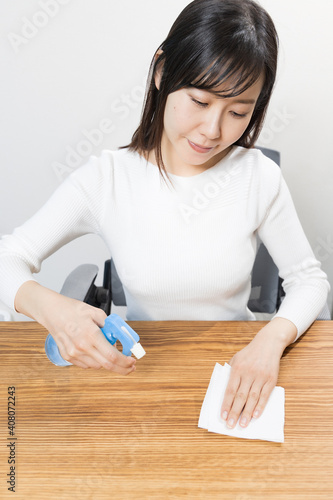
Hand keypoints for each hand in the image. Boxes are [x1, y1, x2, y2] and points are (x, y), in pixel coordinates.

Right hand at [15, 281, 135, 373]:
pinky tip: (96, 352)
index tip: (132, 361)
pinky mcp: (67, 357)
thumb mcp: (95, 312)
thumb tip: (120, 337)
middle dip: (122, 368)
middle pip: (107, 365)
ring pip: (97, 366)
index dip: (125, 362)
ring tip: (110, 353)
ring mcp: (73, 354)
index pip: (112, 356)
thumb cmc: (72, 309)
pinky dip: (95, 361)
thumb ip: (109, 325)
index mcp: (91, 335)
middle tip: (130, 366)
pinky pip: (86, 364)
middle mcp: (81, 347)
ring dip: (107, 363)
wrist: (51, 311)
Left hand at [220, 318, 296, 428]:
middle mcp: (248, 373)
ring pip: (253, 398)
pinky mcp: (271, 379)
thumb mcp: (236, 358)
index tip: (222, 416)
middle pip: (240, 396)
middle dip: (235, 412)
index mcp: (237, 368)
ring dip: (247, 413)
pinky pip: (265, 395)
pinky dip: (260, 406)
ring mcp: (260, 377)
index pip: (230, 390)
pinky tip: (256, 415)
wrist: (268, 343)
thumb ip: (230, 373)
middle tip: (230, 425)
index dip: (226, 404)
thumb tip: (225, 391)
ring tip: (243, 424)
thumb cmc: (249, 353)